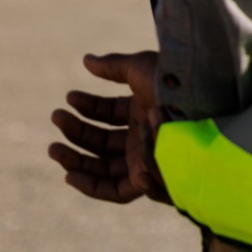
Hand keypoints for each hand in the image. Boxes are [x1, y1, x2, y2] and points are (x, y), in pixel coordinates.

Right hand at [47, 51, 169, 203]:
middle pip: (104, 140)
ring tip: (53, 148)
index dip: (88, 106)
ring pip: (105, 167)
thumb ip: (113, 67)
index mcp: (148, 108)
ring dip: (76, 160)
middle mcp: (147, 135)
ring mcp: (147, 158)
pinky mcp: (149, 179)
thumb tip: (86, 60)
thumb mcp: (141, 69)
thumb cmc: (173, 85)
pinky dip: (92, 186)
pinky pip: (117, 191)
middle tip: (56, 118)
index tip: (69, 98)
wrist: (197, 109)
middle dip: (76, 131)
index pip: (111, 113)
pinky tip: (69, 174)